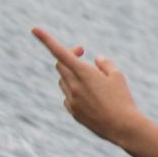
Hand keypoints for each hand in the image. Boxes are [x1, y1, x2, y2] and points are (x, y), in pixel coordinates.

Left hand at [33, 27, 144, 143]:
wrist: (122, 127)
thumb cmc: (122, 99)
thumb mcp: (118, 77)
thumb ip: (105, 64)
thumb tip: (96, 59)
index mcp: (84, 73)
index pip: (61, 53)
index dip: (46, 40)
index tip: (34, 29)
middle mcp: (73, 85)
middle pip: (60, 65)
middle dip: (69, 57)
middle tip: (81, 51)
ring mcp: (71, 99)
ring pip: (63, 80)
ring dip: (72, 75)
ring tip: (92, 80)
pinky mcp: (72, 111)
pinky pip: (67, 96)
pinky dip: (75, 91)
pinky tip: (91, 98)